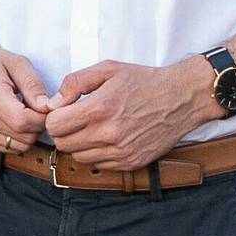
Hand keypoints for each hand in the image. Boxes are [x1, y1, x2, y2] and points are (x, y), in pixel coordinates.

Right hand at [0, 34, 51, 156]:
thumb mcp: (16, 63)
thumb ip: (34, 85)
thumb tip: (48, 107)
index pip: (24, 121)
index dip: (42, 118)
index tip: (44, 107)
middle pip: (24, 138)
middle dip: (38, 126)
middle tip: (34, 109)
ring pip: (18, 147)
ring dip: (27, 134)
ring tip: (22, 113)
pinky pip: (6, 148)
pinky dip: (15, 138)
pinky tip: (10, 120)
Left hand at [44, 57, 216, 170]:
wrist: (183, 98)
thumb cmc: (144, 81)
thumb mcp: (107, 69)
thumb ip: (74, 83)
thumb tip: (52, 102)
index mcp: (99, 109)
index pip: (54, 126)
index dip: (54, 117)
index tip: (64, 111)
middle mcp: (109, 134)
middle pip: (63, 144)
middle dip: (64, 131)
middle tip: (76, 120)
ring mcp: (121, 152)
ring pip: (78, 157)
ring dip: (79, 144)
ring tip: (92, 128)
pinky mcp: (132, 162)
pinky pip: (99, 165)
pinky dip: (97, 154)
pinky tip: (107, 138)